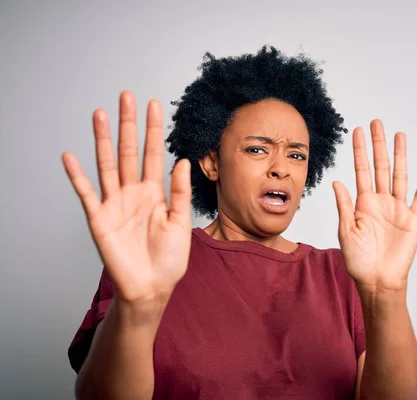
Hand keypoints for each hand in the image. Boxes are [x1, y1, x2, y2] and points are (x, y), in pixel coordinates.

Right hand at [62, 91, 191, 305]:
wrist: (151, 287)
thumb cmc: (169, 259)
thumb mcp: (180, 223)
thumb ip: (178, 192)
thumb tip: (182, 160)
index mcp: (155, 193)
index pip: (153, 154)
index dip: (153, 130)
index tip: (153, 105)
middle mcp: (133, 193)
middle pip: (128, 152)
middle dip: (127, 125)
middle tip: (126, 96)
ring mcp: (114, 204)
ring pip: (106, 164)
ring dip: (102, 140)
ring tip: (99, 114)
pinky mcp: (99, 219)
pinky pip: (86, 193)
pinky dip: (77, 175)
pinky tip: (69, 156)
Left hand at [333, 119, 416, 291]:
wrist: (378, 280)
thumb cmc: (358, 260)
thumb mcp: (346, 231)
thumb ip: (344, 206)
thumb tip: (337, 181)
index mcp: (363, 203)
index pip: (361, 170)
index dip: (359, 150)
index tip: (357, 131)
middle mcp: (381, 201)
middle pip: (380, 166)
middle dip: (378, 145)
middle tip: (377, 122)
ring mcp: (398, 208)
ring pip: (400, 176)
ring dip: (400, 156)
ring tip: (400, 135)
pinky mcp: (413, 219)